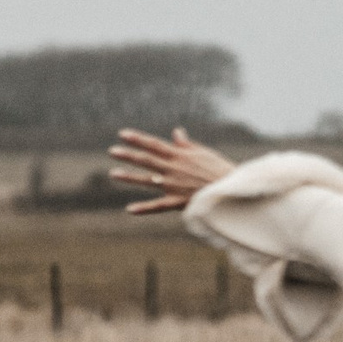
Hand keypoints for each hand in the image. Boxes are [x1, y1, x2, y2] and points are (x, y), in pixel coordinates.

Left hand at [108, 127, 236, 214]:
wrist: (231, 189)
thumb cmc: (219, 169)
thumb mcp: (204, 153)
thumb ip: (186, 145)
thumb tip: (176, 132)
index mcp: (180, 156)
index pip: (154, 145)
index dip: (138, 139)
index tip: (122, 134)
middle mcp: (173, 169)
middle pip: (147, 160)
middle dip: (128, 155)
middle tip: (112, 151)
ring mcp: (174, 186)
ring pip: (147, 181)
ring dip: (130, 177)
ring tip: (113, 174)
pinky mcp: (178, 202)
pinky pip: (158, 206)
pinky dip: (144, 208)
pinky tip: (130, 209)